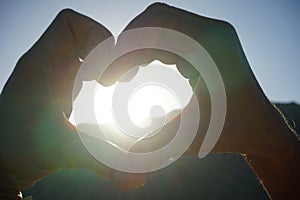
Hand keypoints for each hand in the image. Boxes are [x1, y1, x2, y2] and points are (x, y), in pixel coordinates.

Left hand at [0, 9, 143, 197]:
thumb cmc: (16, 150)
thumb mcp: (64, 151)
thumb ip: (105, 162)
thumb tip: (137, 178)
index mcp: (42, 66)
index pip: (70, 24)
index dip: (96, 36)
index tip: (109, 68)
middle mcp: (46, 64)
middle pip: (83, 35)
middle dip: (107, 51)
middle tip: (120, 76)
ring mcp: (50, 74)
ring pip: (82, 49)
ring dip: (102, 62)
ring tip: (114, 83)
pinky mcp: (55, 86)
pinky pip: (79, 65)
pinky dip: (95, 72)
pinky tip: (101, 92)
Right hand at [104, 3, 299, 198]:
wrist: (260, 128)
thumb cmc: (232, 133)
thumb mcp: (189, 138)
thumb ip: (151, 144)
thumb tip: (116, 152)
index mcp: (211, 47)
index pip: (156, 31)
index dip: (125, 54)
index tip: (106, 81)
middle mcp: (212, 32)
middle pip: (156, 18)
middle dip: (127, 45)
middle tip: (110, 74)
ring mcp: (210, 33)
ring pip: (160, 24)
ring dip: (136, 46)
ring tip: (122, 74)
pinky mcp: (204, 41)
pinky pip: (169, 33)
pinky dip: (149, 48)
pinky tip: (140, 69)